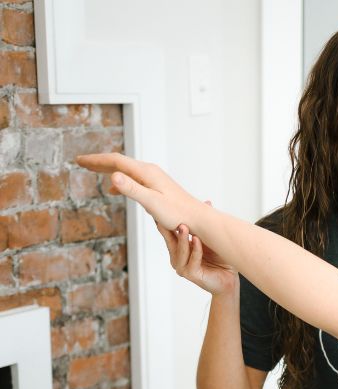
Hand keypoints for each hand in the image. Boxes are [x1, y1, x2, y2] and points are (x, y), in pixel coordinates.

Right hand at [76, 152, 199, 230]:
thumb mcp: (151, 203)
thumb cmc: (178, 214)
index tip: (79, 160)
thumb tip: (113, 176)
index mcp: (146, 172)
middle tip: (80, 162)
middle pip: (119, 162)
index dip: (96, 160)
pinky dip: (120, 180)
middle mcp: (150, 171)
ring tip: (93, 171)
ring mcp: (154, 178)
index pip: (115, 161)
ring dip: (108, 169)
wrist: (199, 219)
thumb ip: (132, 190)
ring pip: (126, 169)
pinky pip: (133, 178)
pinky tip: (114, 190)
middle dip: (99, 162)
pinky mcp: (157, 186)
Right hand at [160, 213, 236, 295]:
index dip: (165, 222)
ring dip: (183, 239)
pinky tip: (197, 241)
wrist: (229, 278)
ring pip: (180, 251)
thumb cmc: (220, 258)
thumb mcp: (211, 237)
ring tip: (184, 228)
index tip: (160, 210)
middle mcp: (178, 258)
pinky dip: (195, 250)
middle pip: (171, 241)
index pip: (169, 234)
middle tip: (172, 217)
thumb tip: (207, 202)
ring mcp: (183, 268)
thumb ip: (205, 223)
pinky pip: (193, 261)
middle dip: (170, 229)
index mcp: (179, 249)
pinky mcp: (192, 275)